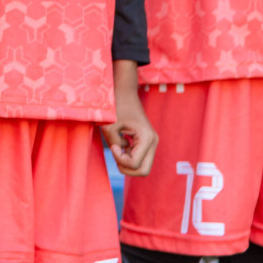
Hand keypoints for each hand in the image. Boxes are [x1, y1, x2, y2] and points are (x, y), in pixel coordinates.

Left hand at [103, 61, 156, 175]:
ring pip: (141, 166)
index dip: (120, 159)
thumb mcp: (110, 126)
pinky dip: (127, 157)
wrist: (123, 91)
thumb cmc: (115, 106)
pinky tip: (120, 144)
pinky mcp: (146, 142)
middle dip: (126, 167)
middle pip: (143, 171)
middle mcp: (153, 142)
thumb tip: (122, 162)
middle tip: (115, 152)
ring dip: (126, 162)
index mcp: (147, 138)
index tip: (112, 146)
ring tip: (117, 147)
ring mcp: (151, 142)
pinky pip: (138, 158)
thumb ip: (115, 146)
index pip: (135, 164)